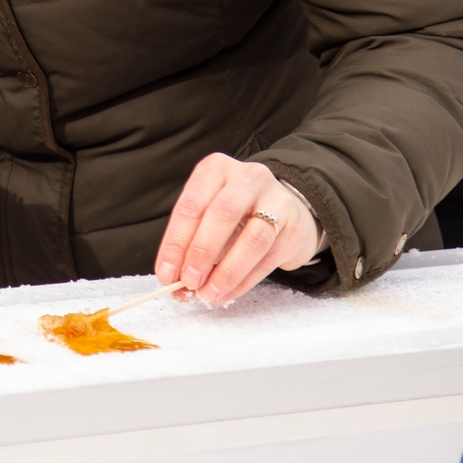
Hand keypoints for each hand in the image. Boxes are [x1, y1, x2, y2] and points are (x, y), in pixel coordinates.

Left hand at [154, 153, 321, 306]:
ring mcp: (277, 200)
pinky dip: (245, 280)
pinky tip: (229, 292)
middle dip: (201, 253)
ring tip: (210, 294)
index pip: (191, 206)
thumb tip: (174, 281)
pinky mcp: (295, 227)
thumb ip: (190, 244)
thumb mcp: (209, 216)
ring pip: (252, 239)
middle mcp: (247, 177)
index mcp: (216, 169)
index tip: (166, 274)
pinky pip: (268, 258)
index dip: (176, 243)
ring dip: (227, 272)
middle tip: (189, 282)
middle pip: (222, 214)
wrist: (287, 212)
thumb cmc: (237, 214)